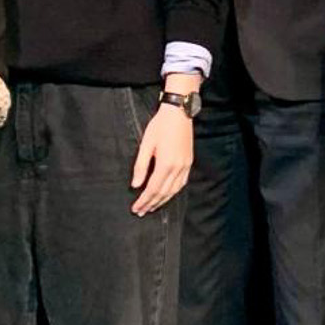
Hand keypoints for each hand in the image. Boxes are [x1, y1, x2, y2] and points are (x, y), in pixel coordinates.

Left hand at [130, 101, 192, 215]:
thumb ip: (140, 166)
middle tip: (141, 212)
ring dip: (162, 201)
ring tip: (152, 207)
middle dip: (151, 204)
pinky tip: (167, 195)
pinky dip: (173, 192)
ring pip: (174, 190)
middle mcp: (178, 168)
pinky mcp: (189, 162)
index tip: (135, 208)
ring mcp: (185, 165)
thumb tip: (136, 185)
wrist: (179, 112)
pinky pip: (182, 183)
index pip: (153, 189)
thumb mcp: (146, 144)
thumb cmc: (159, 126)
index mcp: (166, 164)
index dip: (144, 200)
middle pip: (163, 193)